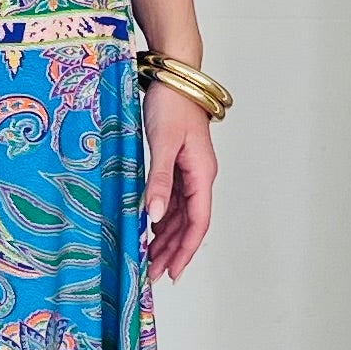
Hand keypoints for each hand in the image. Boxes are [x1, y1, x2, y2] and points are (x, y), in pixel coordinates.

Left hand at [142, 87, 216, 280]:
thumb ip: (159, 180)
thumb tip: (153, 216)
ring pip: (181, 214)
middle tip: (153, 274)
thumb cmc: (170, 104)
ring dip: (166, 238)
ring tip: (149, 259)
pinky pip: (174, 200)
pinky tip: (149, 229)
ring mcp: (190, 171)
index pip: (198, 223)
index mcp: (202, 174)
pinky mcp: (179, 164)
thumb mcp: (162, 143)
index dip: (185, 251)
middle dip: (173, 251)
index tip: (173, 272)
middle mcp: (200, 176)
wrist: (174, 75)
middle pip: (190, 224)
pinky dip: (162, 217)